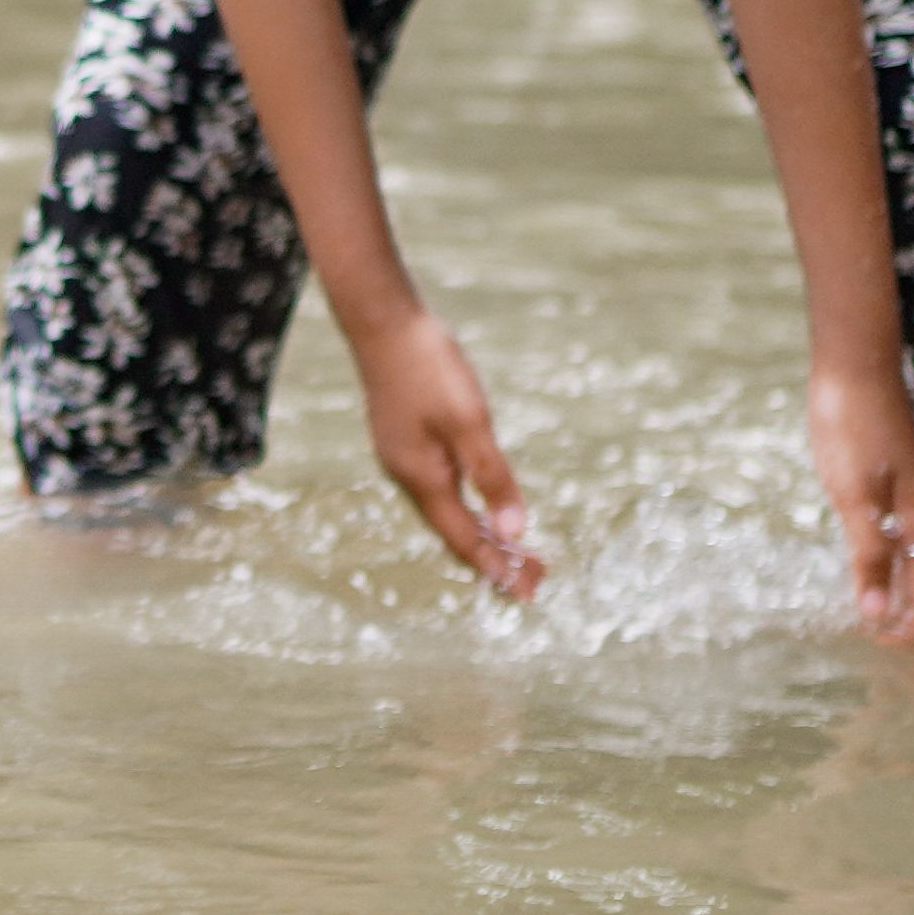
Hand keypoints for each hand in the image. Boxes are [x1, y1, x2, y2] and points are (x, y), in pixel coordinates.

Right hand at [349, 302, 541, 601]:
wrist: (381, 322)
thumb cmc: (428, 367)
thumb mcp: (470, 422)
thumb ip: (492, 477)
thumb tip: (514, 532)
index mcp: (424, 477)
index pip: (465, 539)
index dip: (497, 567)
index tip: (528, 592)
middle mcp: (408, 475)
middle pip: (454, 531)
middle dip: (493, 558)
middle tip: (532, 581)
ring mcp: (402, 457)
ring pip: (445, 511)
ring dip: (479, 534)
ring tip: (510, 553)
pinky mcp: (403, 439)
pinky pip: (438, 489)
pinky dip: (464, 508)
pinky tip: (476, 503)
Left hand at [812, 360, 913, 648]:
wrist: (856, 366)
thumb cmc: (850, 428)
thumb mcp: (852, 496)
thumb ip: (869, 555)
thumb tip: (877, 611)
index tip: (888, 648)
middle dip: (912, 613)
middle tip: (882, 640)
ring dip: (909, 588)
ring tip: (882, 613)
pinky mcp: (913, 478)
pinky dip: (904, 559)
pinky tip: (884, 561)